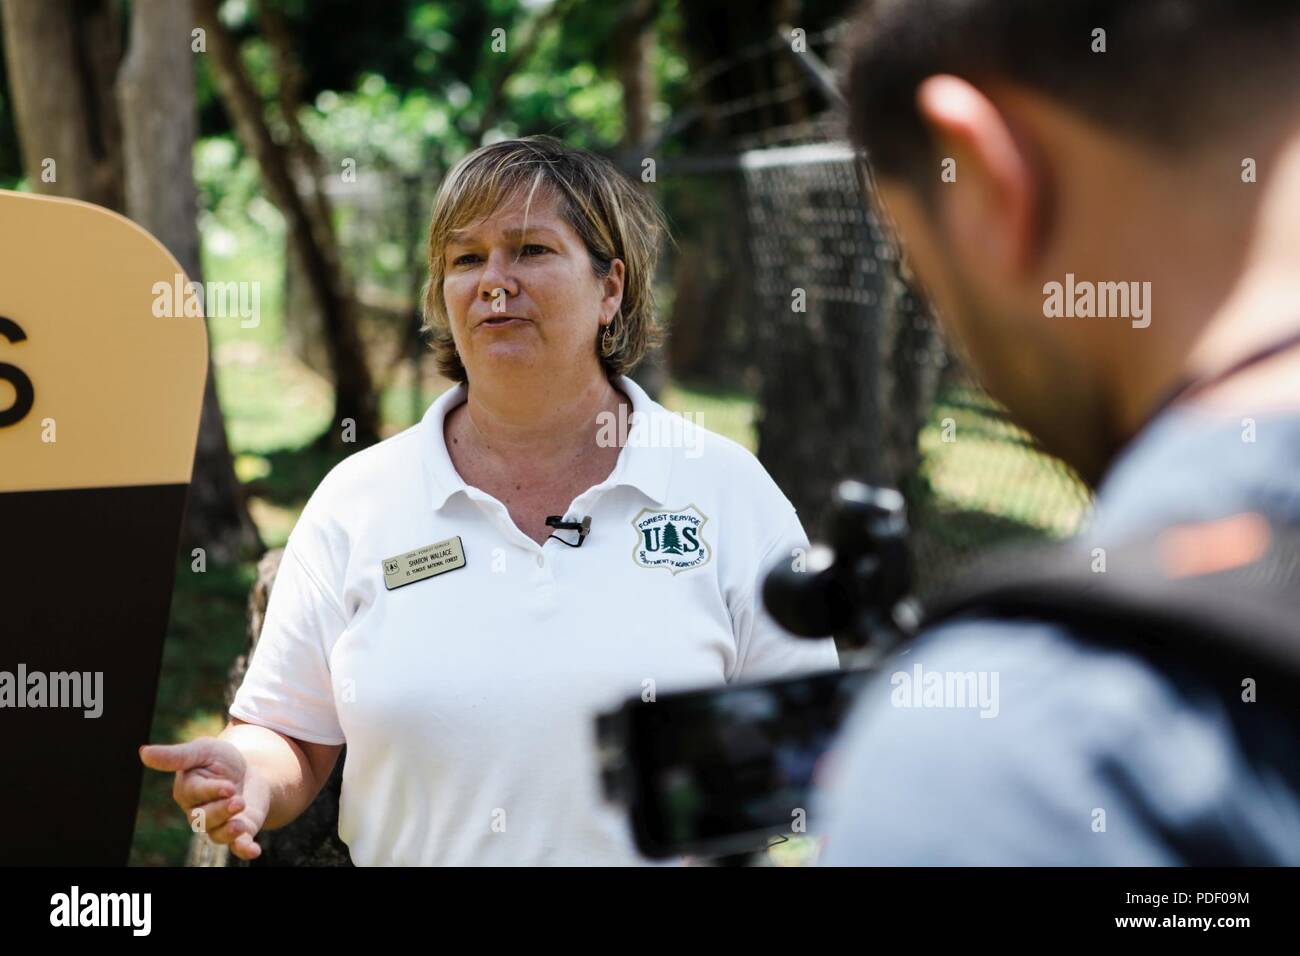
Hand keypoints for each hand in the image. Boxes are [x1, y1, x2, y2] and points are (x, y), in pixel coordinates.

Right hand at [139, 737, 269, 860]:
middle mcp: (198, 812)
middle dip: (221, 811)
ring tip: (241, 825)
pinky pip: (238, 846)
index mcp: (187, 791)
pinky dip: (244, 850)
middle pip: (203, 819)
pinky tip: (253, 851)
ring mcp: (218, 824)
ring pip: (217, 834)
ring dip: (229, 832)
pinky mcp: (239, 832)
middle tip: (238, 801)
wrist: (249, 769)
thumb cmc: (219, 759)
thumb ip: (176, 756)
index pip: (195, 795)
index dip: (212, 792)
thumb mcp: (202, 750)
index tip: (228, 787)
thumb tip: (143, 752)